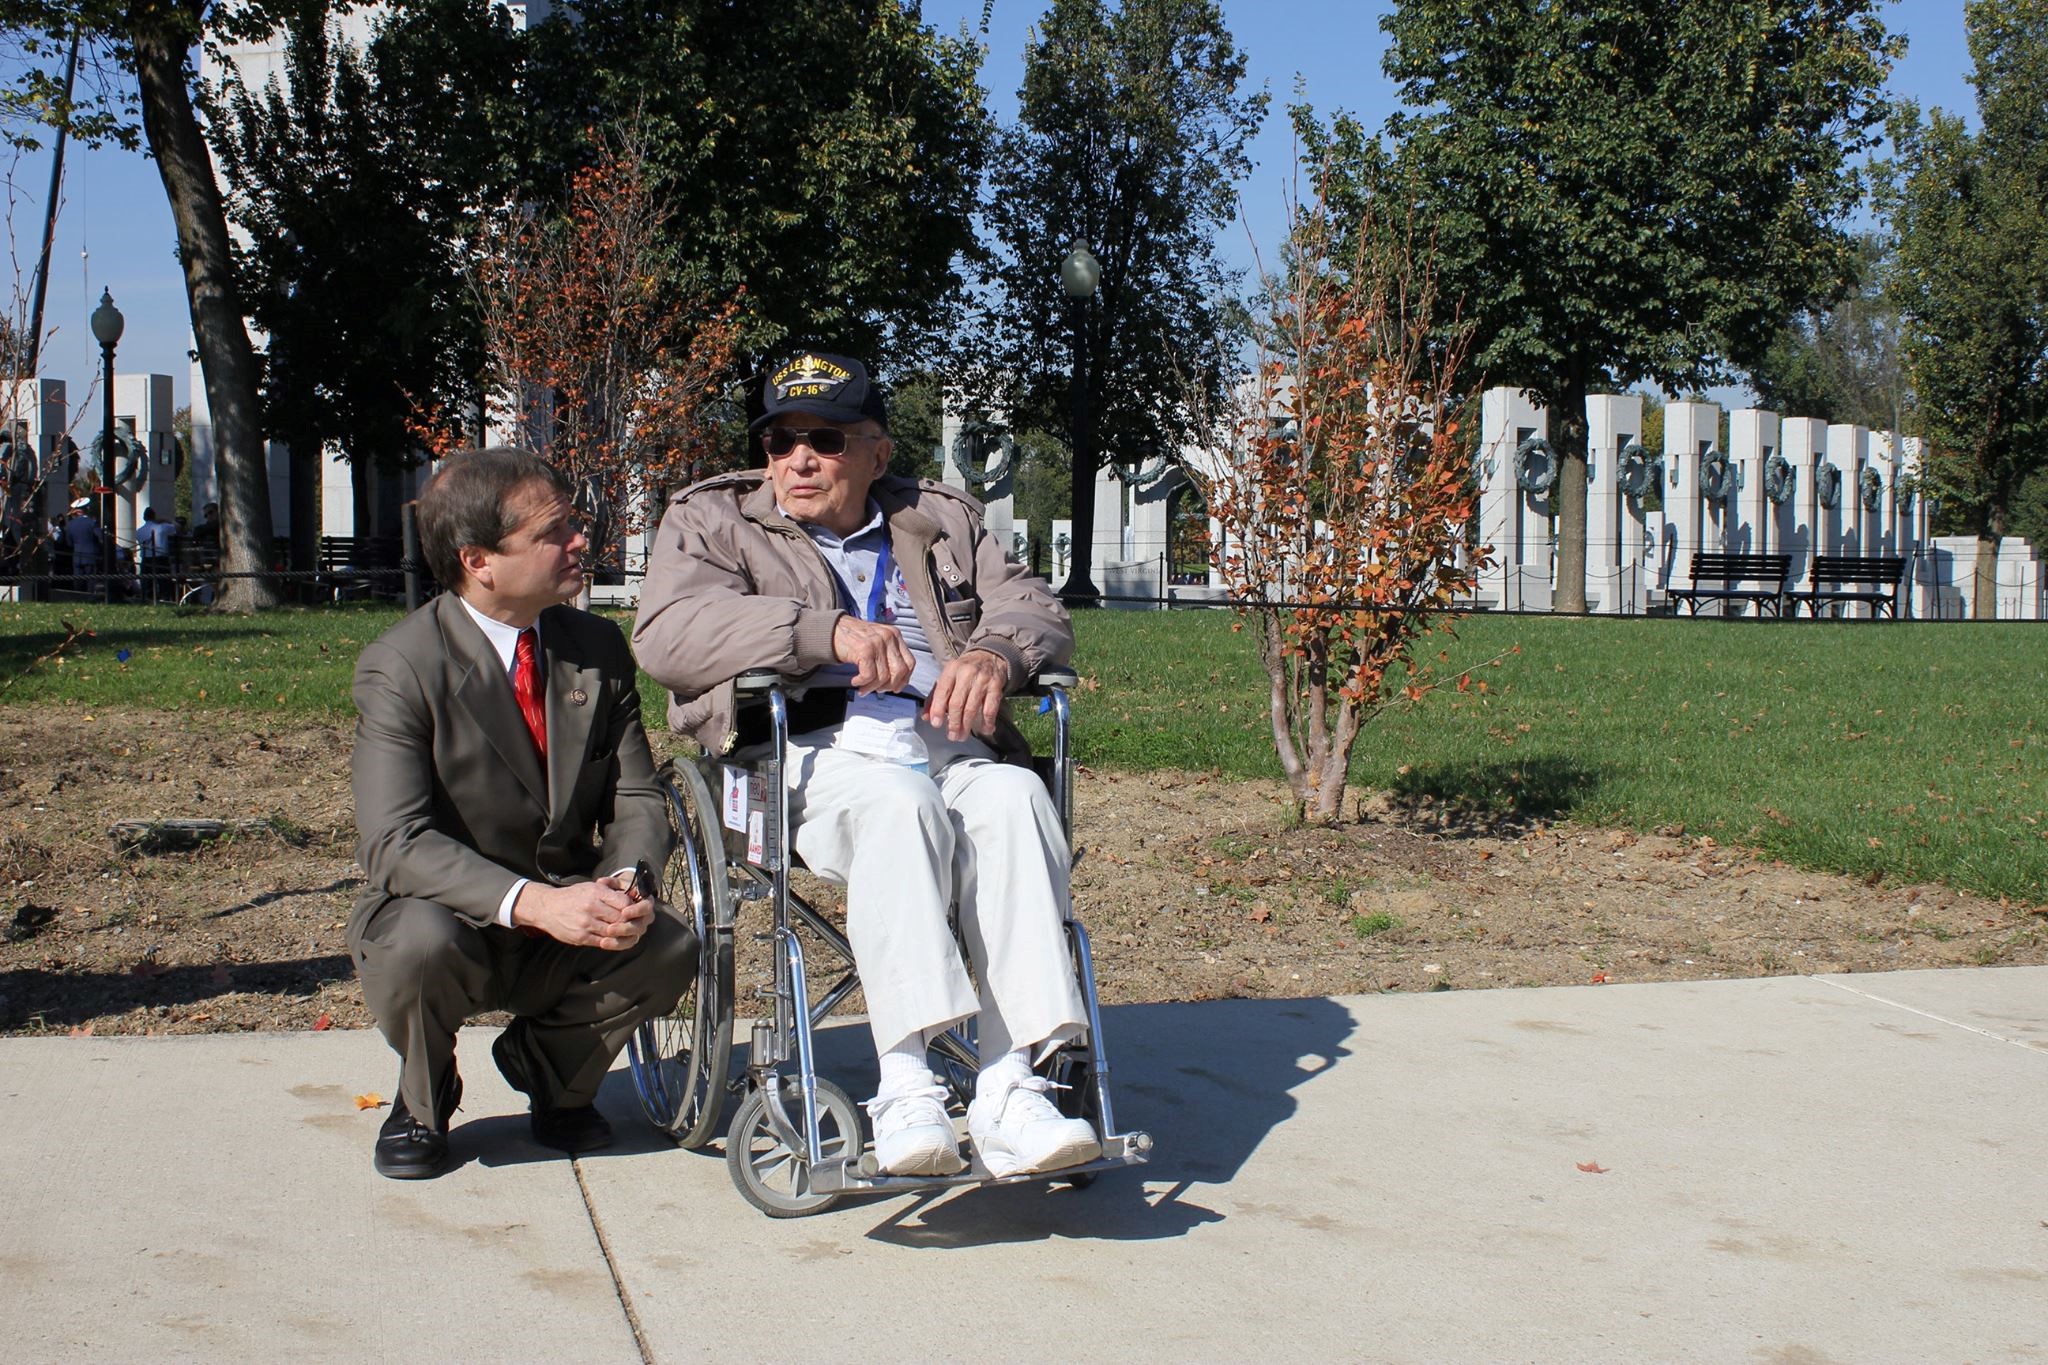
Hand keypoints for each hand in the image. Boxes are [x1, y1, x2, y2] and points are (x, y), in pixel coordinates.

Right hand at [512, 873, 653, 950]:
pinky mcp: (581, 937)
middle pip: (621, 919)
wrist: (547, 908)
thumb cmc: (573, 896)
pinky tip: (613, 938)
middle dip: (629, 922)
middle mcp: (591, 907)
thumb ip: (610, 890)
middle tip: (634, 924)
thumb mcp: (591, 886)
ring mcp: (586, 924)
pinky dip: (611, 941)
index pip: (625, 904)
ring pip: (613, 932)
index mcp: (596, 892)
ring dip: (621, 933)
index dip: (632, 909)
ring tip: (625, 931)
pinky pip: (602, 942)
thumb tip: (632, 896)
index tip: (633, 911)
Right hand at [831, 615, 914, 693]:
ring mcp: (877, 643)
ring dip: (872, 687)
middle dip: (889, 686)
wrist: (832, 629)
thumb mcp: (877, 641)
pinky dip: (862, 682)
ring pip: (884, 676)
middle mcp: (888, 637)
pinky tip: (855, 681)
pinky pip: (869, 675)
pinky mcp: (864, 649)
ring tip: (863, 688)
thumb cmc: (853, 638)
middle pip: (900, 671)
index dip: (904, 679)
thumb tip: (896, 681)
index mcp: (895, 635)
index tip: (896, 687)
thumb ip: (888, 655)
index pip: (910, 662)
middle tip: (878, 690)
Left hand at [924, 649, 1009, 741]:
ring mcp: (982, 680)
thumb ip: (935, 696)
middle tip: (952, 736)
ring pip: (972, 708)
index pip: (942, 691)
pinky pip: (990, 708)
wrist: (989, 657)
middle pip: (957, 702)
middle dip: (953, 723)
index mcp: (951, 670)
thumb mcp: (947, 677)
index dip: (938, 709)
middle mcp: (966, 673)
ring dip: (966, 725)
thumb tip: (926, 717)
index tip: (936, 724)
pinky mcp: (996, 686)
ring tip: (962, 736)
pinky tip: (985, 730)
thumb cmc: (964, 671)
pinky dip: (987, 722)